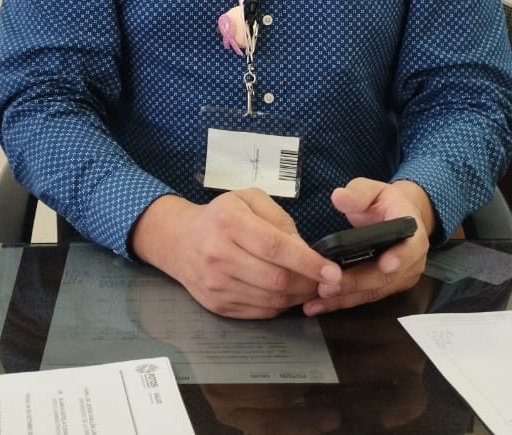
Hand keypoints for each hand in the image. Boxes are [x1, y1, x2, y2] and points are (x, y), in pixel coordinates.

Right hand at [130, 189, 338, 318]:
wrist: (179, 240)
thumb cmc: (220, 216)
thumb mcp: (248, 200)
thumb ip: (280, 220)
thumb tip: (305, 250)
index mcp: (229, 223)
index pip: (275, 248)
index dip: (308, 262)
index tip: (332, 271)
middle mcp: (219, 256)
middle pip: (276, 279)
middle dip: (309, 283)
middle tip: (326, 281)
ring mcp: (217, 285)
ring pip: (272, 300)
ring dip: (298, 296)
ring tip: (308, 284)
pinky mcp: (218, 306)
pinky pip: (261, 312)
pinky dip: (281, 305)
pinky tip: (285, 292)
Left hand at [302, 178, 431, 316]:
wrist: (399, 216)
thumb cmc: (385, 202)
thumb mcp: (373, 190)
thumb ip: (358, 193)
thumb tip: (339, 197)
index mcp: (413, 232)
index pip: (411, 247)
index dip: (400, 257)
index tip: (385, 264)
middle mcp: (412, 260)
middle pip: (385, 277)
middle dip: (356, 283)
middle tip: (328, 287)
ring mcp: (401, 277)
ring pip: (373, 292)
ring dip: (345, 298)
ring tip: (317, 301)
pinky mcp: (387, 288)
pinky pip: (365, 298)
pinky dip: (342, 302)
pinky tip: (320, 305)